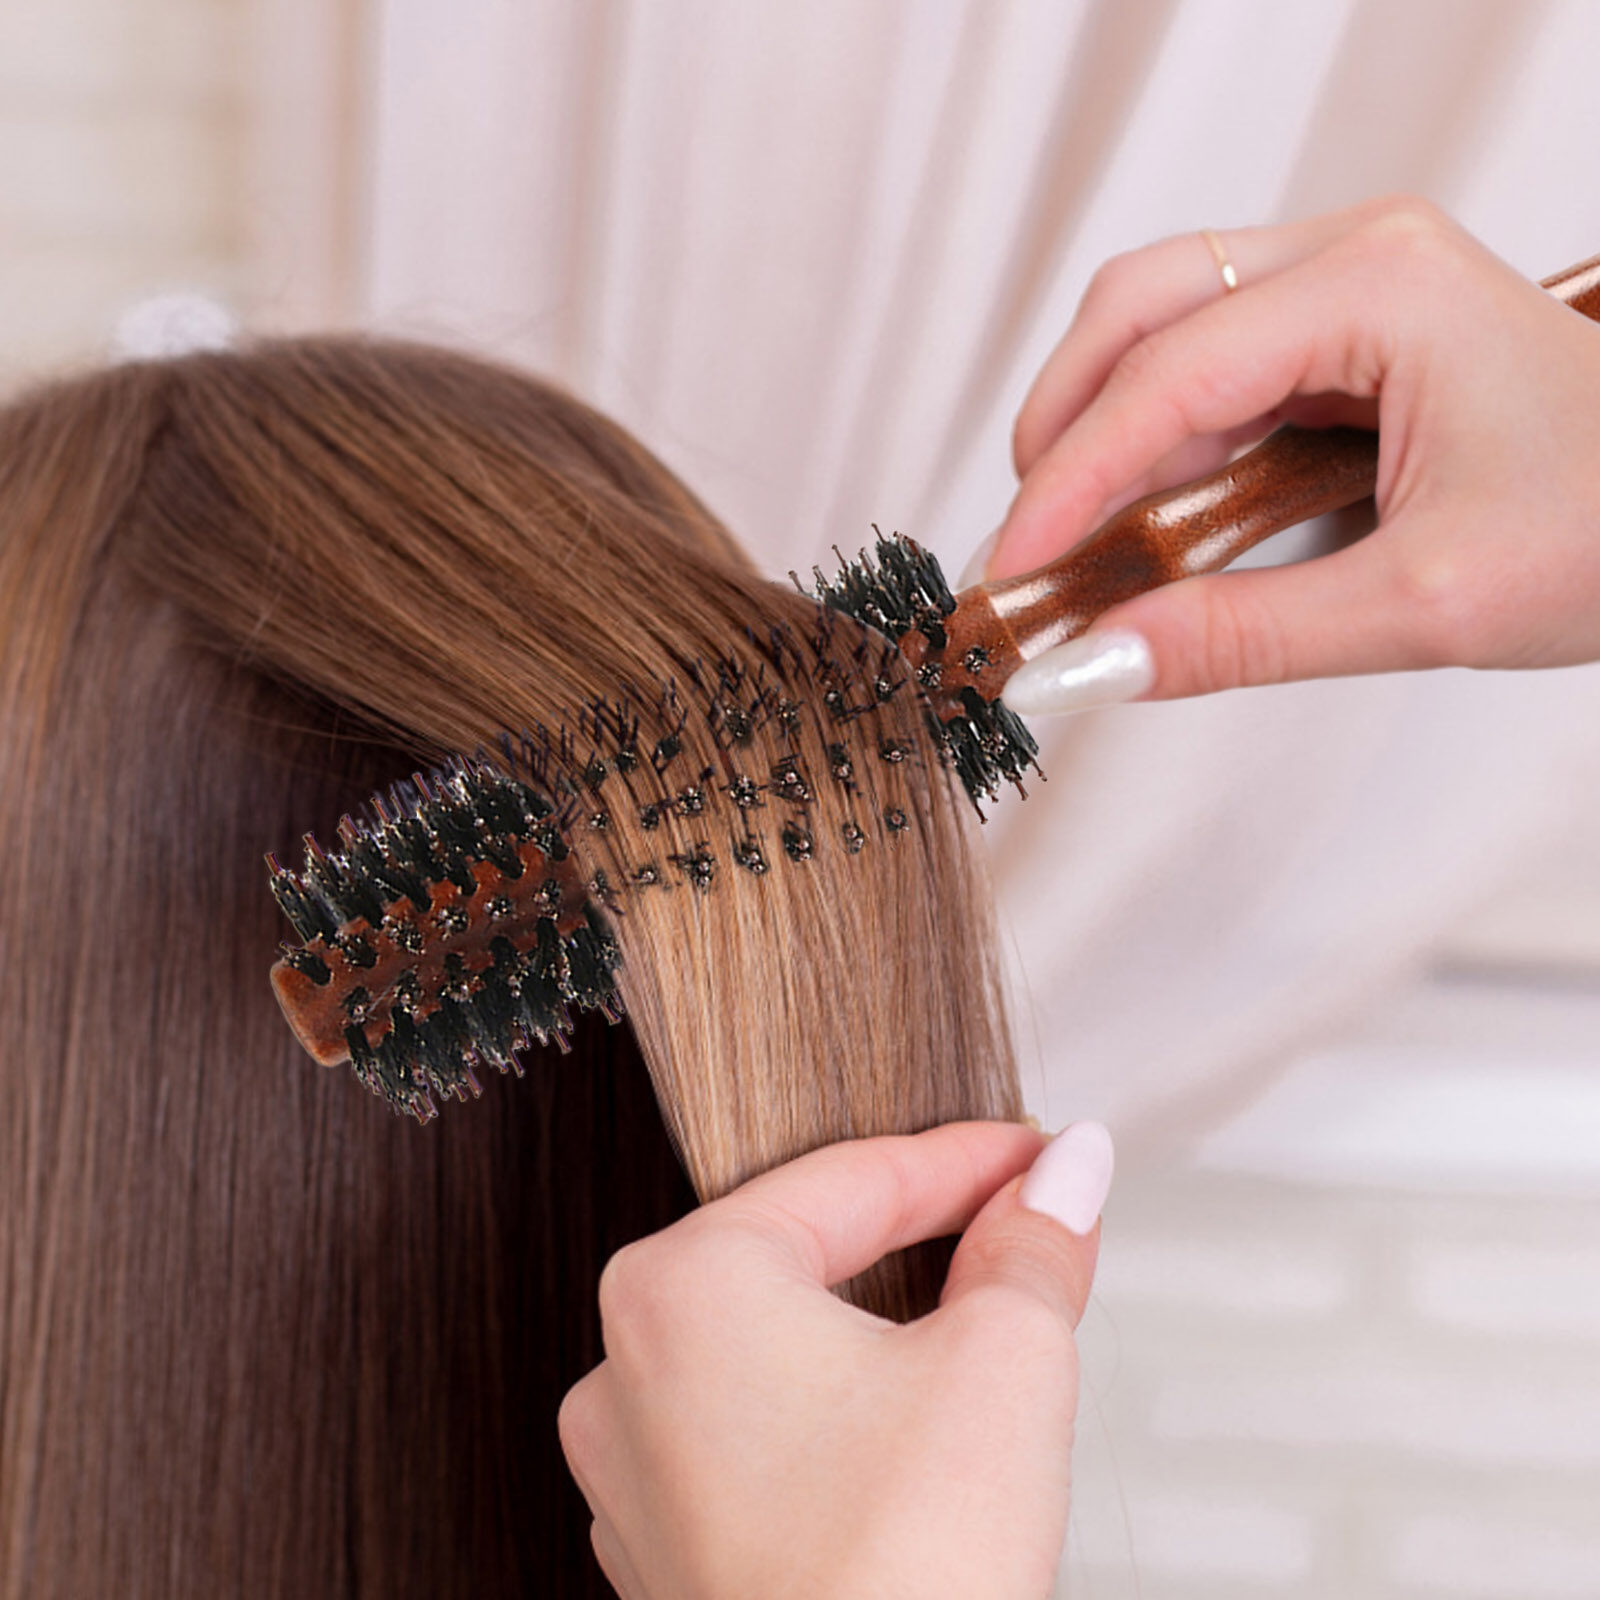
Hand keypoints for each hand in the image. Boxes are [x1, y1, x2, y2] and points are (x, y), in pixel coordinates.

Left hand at [558, 1120, 1113, 1599]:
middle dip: (921, 1235)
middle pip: (805, 1253)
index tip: (1037, 1162)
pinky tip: (906, 1431)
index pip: (852, 1178)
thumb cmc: (897, 1582)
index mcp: (681, 1287)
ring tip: (976, 1321)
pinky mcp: (669, 1550)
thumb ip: (1030, 1246)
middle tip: (1018, 1223)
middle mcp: (627, 1370)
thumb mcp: (1002, 1364)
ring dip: (878, 1325)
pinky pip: (758, 1433)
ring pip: (778, 1346)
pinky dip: (836, 1411)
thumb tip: (1063, 1181)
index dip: (967, 1161)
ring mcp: (636, 1469)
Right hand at [989, 196, 1599, 710]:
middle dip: (1060, 426)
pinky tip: (1141, 521)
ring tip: (1072, 543)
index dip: (1069, 481)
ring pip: (1161, 326)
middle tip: (1026, 548)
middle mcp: (1355, 256)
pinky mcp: (1343, 332)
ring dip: (1099, 431)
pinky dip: (1155, 445)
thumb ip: (1245, 638)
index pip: (1170, 376)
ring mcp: (1347, 285)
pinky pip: (1209, 368)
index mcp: (1382, 287)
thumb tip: (1093, 667)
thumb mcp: (1424, 602)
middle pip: (1138, 307)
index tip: (1010, 575)